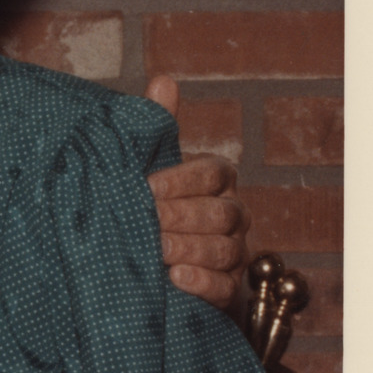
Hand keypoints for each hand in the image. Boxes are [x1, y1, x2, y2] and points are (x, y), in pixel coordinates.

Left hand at [144, 75, 248, 306]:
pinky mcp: (225, 291)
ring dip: (189, 249)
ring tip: (158, 250)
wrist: (141, 263)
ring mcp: (231, 254)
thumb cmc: (148, 207)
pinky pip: (224, 287)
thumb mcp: (147, 167)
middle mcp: (230, 216)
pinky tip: (176, 278)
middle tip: (148, 221)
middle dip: (183, 216)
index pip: (214, 173)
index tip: (146, 187)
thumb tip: (163, 81)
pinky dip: (202, 282)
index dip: (183, 179)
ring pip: (225, 249)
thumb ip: (157, 129)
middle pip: (222, 212)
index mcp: (215, 182)